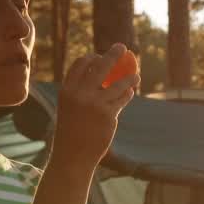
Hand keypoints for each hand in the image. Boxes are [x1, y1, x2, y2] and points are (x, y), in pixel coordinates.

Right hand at [51, 43, 139, 170]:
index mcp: (67, 90)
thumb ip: (80, 92)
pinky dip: (128, 94)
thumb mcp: (69, 108)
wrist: (72, 156)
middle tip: (123, 47)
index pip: (81, 64)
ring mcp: (95, 104)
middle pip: (100, 66)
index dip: (92, 57)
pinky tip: (130, 92)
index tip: (100, 56)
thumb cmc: (71, 132)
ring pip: (117, 83)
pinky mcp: (108, 114)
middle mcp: (80, 94)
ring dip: (129, 77)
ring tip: (136, 75)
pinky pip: (122, 99)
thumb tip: (98, 77)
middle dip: (113, 53)